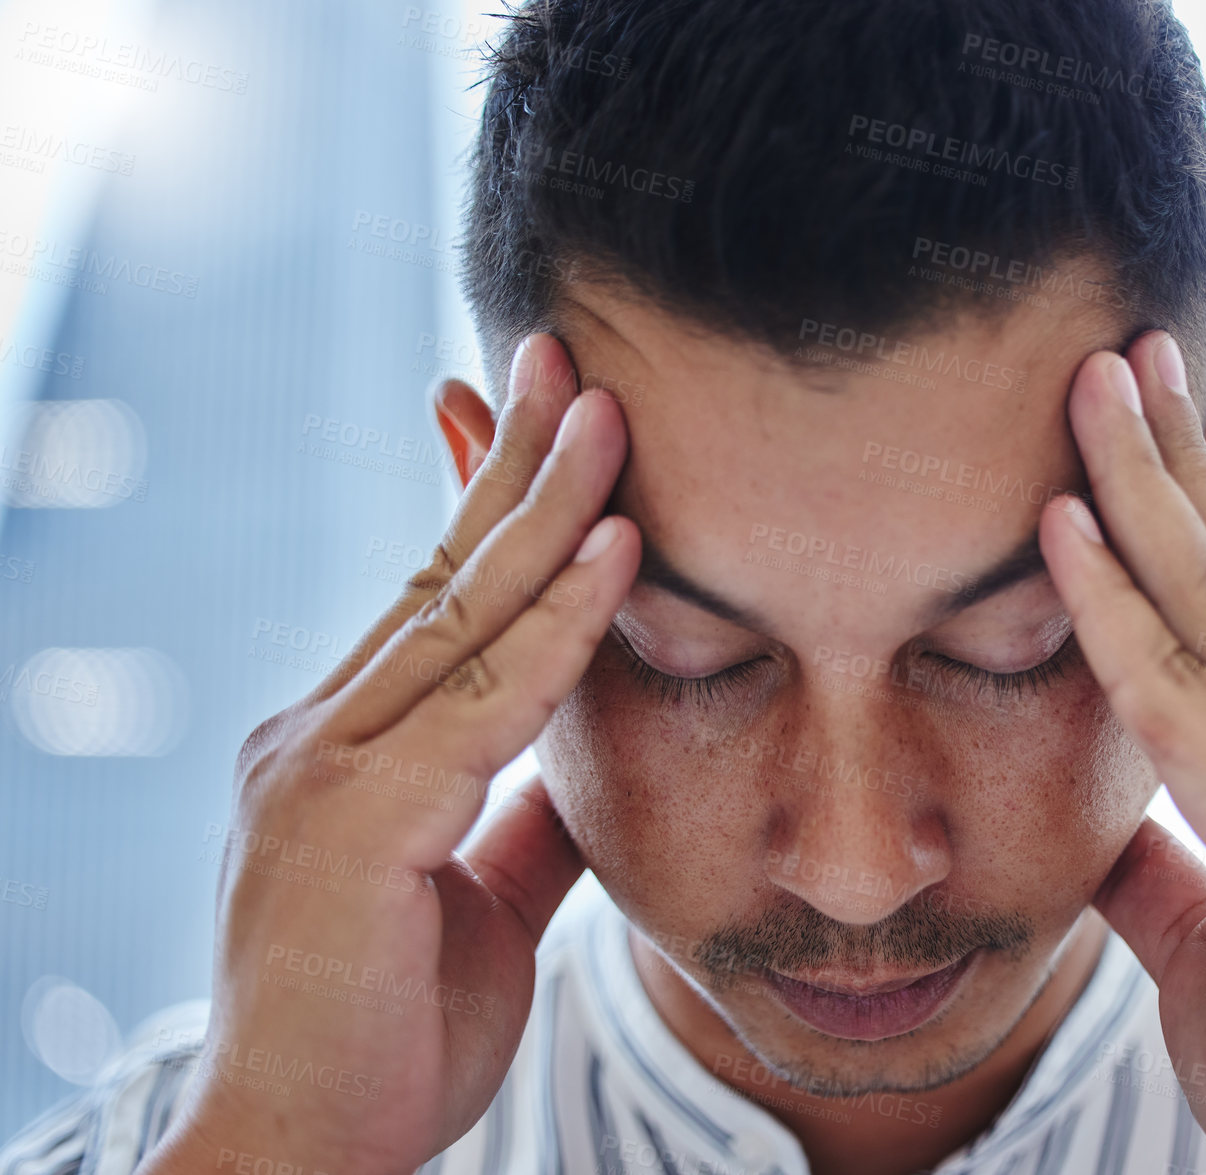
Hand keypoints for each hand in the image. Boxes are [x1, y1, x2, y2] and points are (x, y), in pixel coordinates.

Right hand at [141, 334, 639, 1174]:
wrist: (304, 1153)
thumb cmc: (386, 1031)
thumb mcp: (483, 899)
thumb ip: (528, 815)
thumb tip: (587, 762)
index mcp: (351, 746)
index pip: (434, 598)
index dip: (492, 506)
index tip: (550, 424)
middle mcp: (322, 732)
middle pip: (440, 572)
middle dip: (513, 459)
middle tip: (572, 356)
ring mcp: (325, 768)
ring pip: (458, 612)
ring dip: (546, 506)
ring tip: (610, 411)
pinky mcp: (352, 820)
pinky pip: (484, 703)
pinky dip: (559, 625)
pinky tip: (618, 553)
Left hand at [1037, 336, 1205, 1174]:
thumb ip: (1161, 866)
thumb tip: (1106, 829)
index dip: (1203, 510)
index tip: (1154, 427)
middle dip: (1179, 451)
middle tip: (1129, 347)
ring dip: (1142, 481)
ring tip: (1093, 377)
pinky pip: (1174, 693)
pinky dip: (1111, 607)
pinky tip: (1060, 527)